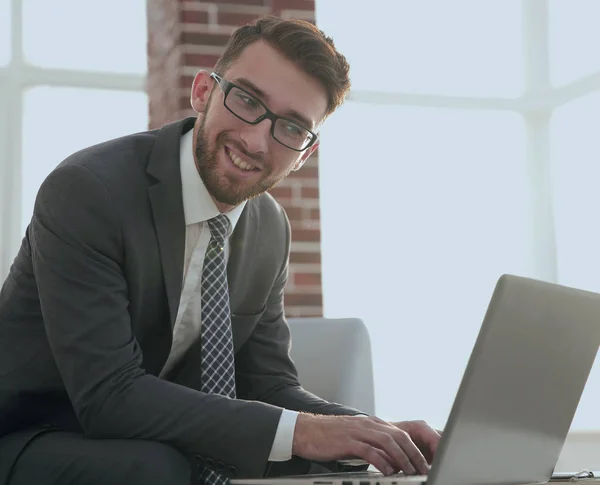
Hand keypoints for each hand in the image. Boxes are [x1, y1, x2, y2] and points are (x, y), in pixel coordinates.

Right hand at [292, 414, 437, 475]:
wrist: (306, 430)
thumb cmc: (330, 436)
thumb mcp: (357, 437)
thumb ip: (374, 445)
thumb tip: (393, 460)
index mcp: (372, 423)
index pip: (400, 433)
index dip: (415, 447)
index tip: (424, 462)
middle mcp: (368, 424)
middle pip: (398, 436)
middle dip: (414, 453)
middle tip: (423, 469)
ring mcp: (358, 432)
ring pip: (387, 442)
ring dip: (402, 457)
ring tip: (410, 471)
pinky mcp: (347, 441)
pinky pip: (369, 451)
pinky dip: (381, 461)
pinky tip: (388, 471)